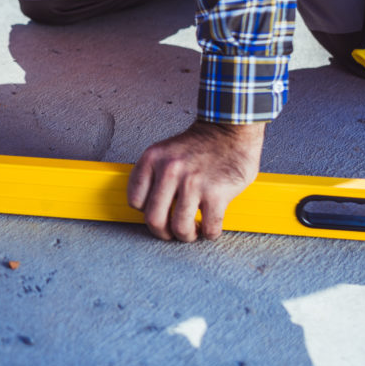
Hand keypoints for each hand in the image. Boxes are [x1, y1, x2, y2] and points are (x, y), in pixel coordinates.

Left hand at [127, 120, 263, 241]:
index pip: (135, 200)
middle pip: (153, 220)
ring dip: (187, 236)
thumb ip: (154, 174)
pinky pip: (209, 227)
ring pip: (180, 228)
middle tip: (172, 232)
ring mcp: (193, 183)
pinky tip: (210, 225)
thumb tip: (148, 205)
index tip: (158, 212)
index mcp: (152, 159)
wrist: (230, 129)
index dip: (146, 212)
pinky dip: (209, 233)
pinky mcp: (217, 193)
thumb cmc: (199, 144)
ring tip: (193, 230)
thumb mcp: (165, 151)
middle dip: (163, 233)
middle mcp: (169, 171)